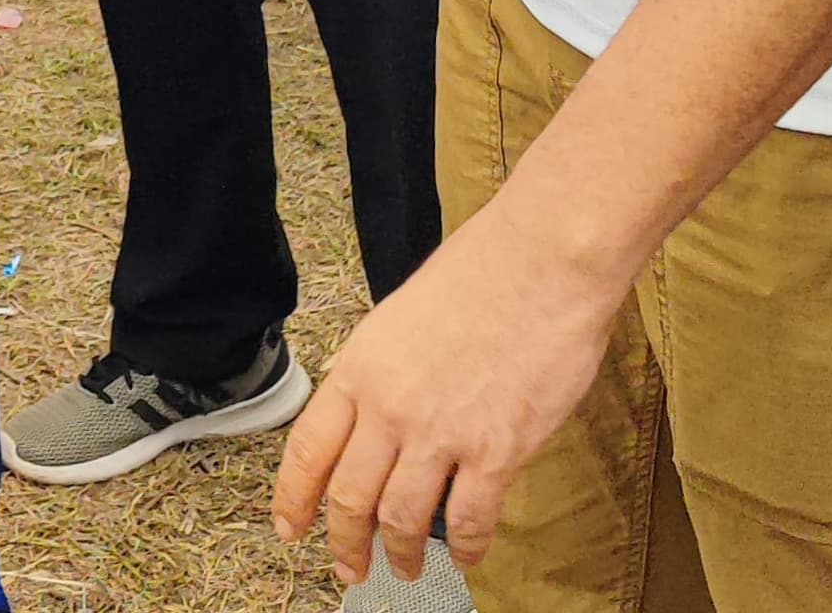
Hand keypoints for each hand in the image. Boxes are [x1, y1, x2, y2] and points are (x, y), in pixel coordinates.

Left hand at [271, 197, 628, 583]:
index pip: (308, 450)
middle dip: (346, 544)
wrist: (541, 261)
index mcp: (360, 368)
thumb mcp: (400, 319)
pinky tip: (465, 555)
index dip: (294, 499)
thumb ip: (382, 374)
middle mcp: (389, 406)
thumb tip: (379, 420)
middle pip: (348, 497)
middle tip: (351, 568)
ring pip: (401, 519)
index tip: (291, 529)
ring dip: (400, 554)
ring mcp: (440, 432)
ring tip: (405, 569)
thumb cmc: (480, 275)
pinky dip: (463, 548)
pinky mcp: (495, 451)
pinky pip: (467, 520)